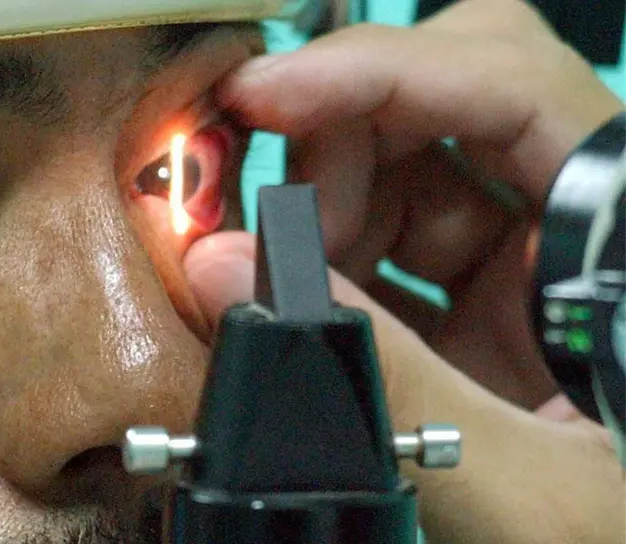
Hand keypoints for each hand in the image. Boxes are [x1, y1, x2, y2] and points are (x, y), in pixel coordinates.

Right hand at [186, 1, 625, 541]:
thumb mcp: (521, 490)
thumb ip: (380, 380)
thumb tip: (226, 269)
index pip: (507, 82)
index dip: (376, 71)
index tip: (261, 94)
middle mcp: (587, 222)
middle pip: (451, 92)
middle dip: (340, 138)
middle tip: (267, 216)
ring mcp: (537, 253)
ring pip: (412, 159)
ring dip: (328, 205)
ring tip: (285, 282)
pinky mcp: (493, 290)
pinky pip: (399, 228)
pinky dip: (336, 254)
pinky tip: (314, 300)